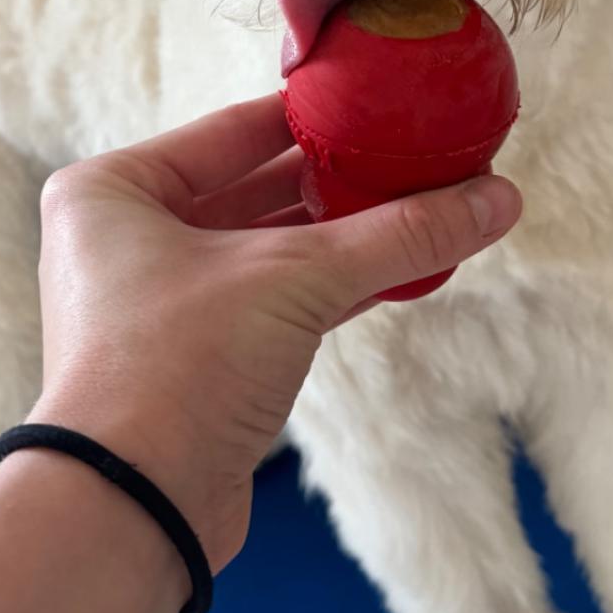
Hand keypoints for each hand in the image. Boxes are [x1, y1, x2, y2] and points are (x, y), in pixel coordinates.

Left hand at [33, 93, 519, 569]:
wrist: (131, 509)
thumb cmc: (176, 368)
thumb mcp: (293, 280)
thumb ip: (397, 235)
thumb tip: (498, 198)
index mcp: (114, 190)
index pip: (232, 130)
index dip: (314, 118)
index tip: (383, 102)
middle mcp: (124, 239)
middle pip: (252, 188)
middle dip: (338, 181)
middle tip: (418, 157)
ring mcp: (156, 302)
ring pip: (267, 251)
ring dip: (343, 239)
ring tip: (426, 209)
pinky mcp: (192, 360)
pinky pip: (271, 303)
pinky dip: (330, 289)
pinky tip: (398, 273)